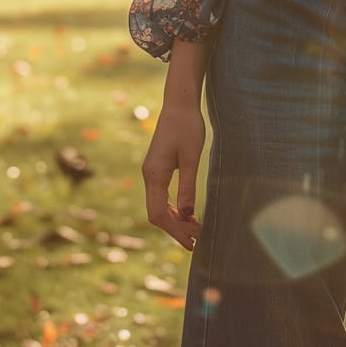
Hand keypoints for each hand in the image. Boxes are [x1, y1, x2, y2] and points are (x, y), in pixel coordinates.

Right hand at [141, 102, 205, 249]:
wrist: (179, 103)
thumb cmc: (187, 126)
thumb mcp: (191, 157)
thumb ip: (187, 186)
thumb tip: (186, 215)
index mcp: (154, 175)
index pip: (159, 214)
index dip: (174, 231)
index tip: (191, 243)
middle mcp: (148, 176)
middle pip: (156, 213)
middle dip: (175, 228)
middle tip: (197, 239)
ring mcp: (151, 172)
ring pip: (158, 205)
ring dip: (174, 219)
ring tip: (195, 228)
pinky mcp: (157, 168)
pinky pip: (161, 196)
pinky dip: (173, 208)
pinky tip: (187, 212)